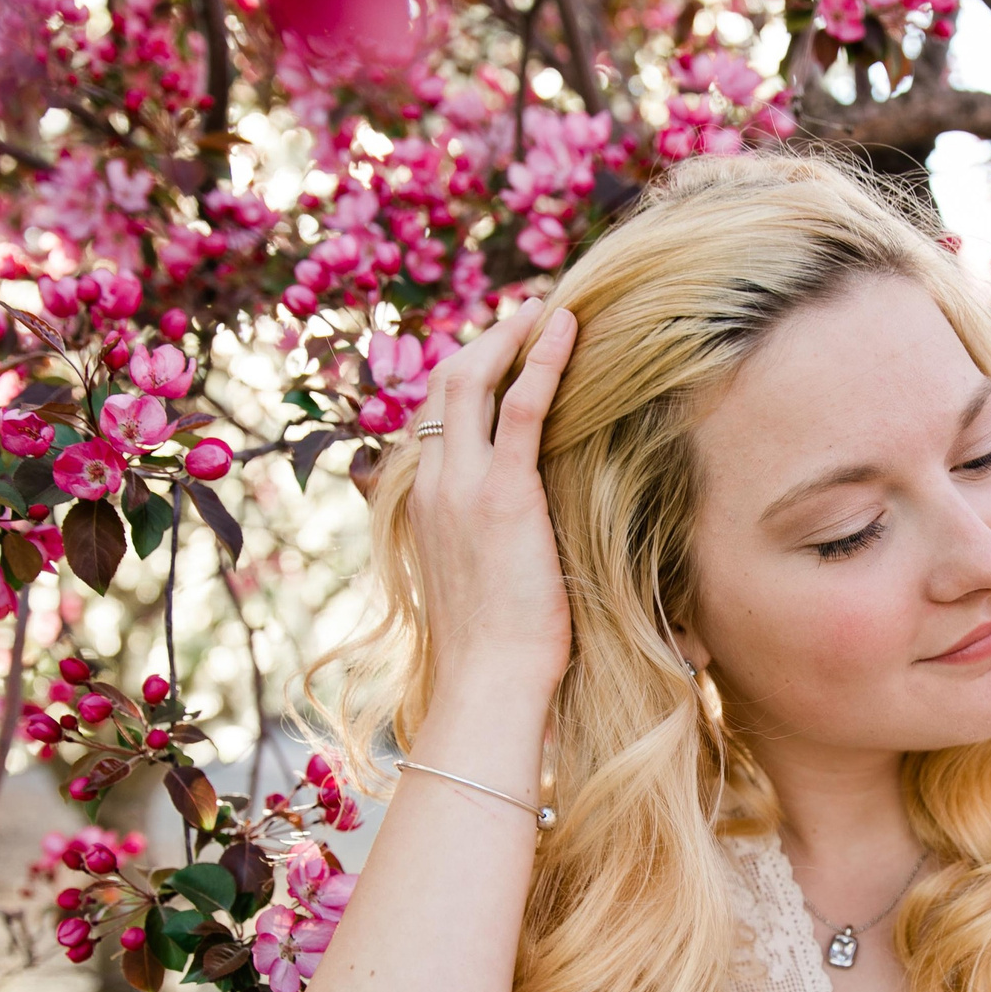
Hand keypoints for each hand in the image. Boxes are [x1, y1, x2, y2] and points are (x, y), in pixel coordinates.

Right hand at [411, 297, 579, 701]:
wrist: (489, 682)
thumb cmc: (495, 654)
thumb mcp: (479, 588)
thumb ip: (485, 549)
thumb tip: (515, 546)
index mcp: (422, 505)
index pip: (434, 420)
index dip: (464, 378)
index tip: (497, 353)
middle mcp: (431, 485)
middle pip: (445, 386)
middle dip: (483, 342)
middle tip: (521, 314)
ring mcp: (461, 486)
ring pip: (471, 381)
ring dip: (508, 336)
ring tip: (543, 309)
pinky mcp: (503, 493)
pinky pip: (519, 406)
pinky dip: (542, 359)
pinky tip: (568, 327)